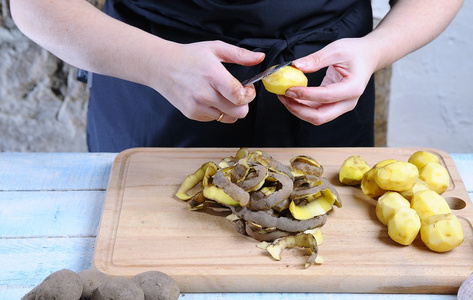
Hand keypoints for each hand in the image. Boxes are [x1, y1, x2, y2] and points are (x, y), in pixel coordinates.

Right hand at [150, 41, 264, 122]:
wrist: (161, 66)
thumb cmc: (189, 56)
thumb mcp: (215, 48)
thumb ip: (240, 54)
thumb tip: (259, 57)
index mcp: (213, 76)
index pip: (239, 96)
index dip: (249, 94)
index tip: (248, 87)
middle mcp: (205, 94)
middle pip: (238, 112)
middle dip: (244, 104)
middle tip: (239, 94)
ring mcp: (198, 106)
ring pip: (228, 118)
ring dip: (231, 109)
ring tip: (224, 95)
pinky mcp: (192, 114)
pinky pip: (214, 118)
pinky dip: (217, 111)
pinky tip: (210, 98)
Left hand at [278, 38, 377, 124]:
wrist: (368, 57)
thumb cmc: (355, 52)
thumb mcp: (336, 49)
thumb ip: (316, 59)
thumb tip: (295, 66)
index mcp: (353, 88)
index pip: (325, 96)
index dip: (305, 94)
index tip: (289, 88)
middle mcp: (348, 102)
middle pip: (320, 116)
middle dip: (298, 109)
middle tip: (283, 96)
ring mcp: (341, 106)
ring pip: (316, 117)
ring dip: (298, 109)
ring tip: (283, 96)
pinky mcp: (334, 105)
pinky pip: (316, 111)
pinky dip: (302, 106)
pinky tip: (291, 97)